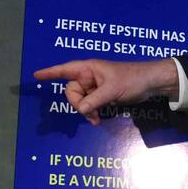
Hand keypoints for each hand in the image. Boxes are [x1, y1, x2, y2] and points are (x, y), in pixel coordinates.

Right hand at [34, 59, 178, 124]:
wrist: (151, 83)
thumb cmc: (132, 78)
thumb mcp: (112, 90)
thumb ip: (95, 100)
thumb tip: (81, 110)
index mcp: (88, 68)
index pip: (64, 70)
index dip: (49, 73)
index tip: (35, 76)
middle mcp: (89, 76)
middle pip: (71, 92)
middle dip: (78, 105)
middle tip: (90, 114)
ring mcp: (95, 87)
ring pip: (80, 101)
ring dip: (86, 111)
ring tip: (97, 119)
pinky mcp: (102, 95)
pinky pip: (89, 105)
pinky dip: (91, 113)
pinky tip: (98, 120)